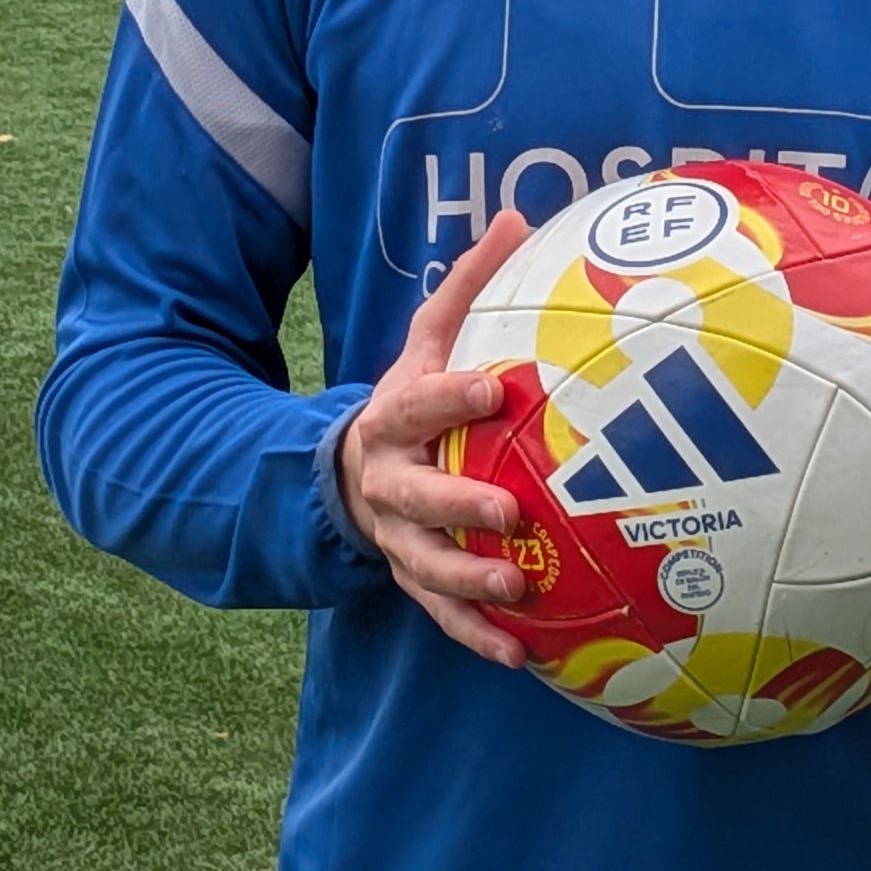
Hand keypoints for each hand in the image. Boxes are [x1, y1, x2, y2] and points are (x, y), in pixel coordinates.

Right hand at [336, 208, 539, 664]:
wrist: (349, 472)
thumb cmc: (411, 400)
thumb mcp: (426, 341)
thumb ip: (468, 288)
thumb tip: (516, 217)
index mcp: (392, 417)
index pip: (418, 403)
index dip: (451, 397)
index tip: (494, 389)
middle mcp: (389, 482)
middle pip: (417, 496)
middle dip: (460, 504)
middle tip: (508, 511)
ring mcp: (397, 537)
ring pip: (426, 564)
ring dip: (469, 581)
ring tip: (518, 588)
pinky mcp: (411, 579)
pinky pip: (441, 614)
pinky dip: (476, 635)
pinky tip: (520, 653)